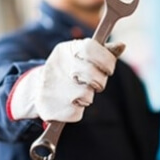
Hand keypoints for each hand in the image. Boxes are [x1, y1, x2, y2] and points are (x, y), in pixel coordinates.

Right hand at [6, 38, 124, 121]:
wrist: (37, 88)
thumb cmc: (69, 68)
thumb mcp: (82, 55)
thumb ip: (103, 52)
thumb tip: (122, 46)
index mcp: (67, 50)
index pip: (92, 49)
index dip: (106, 61)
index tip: (107, 68)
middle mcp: (58, 66)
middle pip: (95, 77)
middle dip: (99, 81)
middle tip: (91, 82)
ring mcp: (52, 87)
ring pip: (87, 96)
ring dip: (87, 96)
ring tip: (76, 91)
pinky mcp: (50, 108)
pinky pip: (77, 113)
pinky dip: (76, 110)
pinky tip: (67, 102)